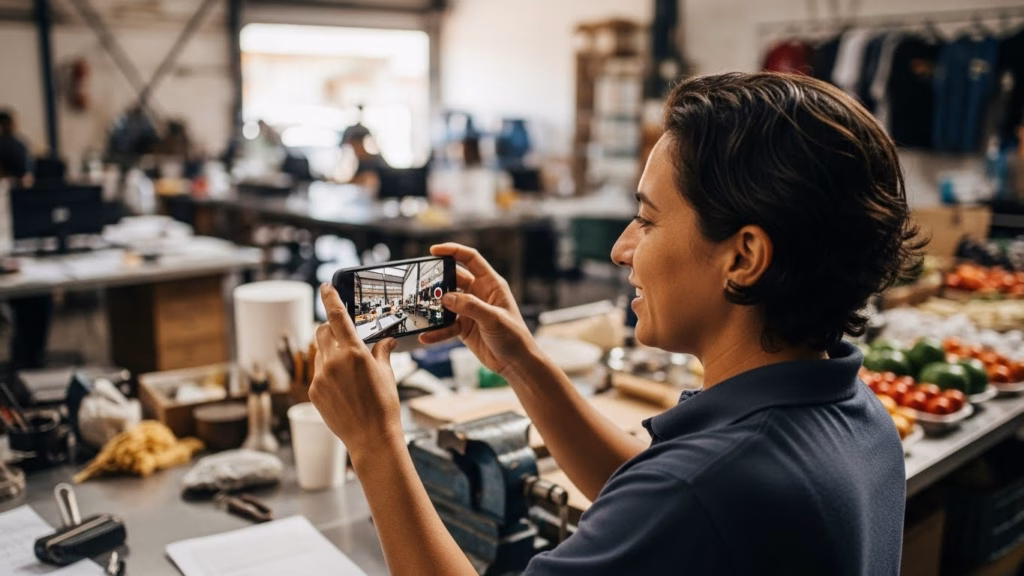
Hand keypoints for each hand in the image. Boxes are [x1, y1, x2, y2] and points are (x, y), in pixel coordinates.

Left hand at [309, 283, 403, 457]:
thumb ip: (382, 352)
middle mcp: (333, 361)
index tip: (326, 286)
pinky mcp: (314, 391)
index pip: (337, 316)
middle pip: (321, 331)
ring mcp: (320, 377)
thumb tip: (386, 341)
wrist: (371, 438)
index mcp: (354, 352)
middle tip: (342, 335)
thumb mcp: (387, 374)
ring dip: (329, 352)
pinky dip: (327, 372)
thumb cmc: (385, 406)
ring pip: (319, 352)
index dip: (330, 298)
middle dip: (329, 328)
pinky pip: (318, 372)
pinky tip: (342, 388)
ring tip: (348, 371)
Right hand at [419, 243, 535, 378]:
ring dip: (434, 307)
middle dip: (437, 281)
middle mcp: (479, 294)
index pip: (471, 259)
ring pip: (446, 303)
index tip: (434, 250)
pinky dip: (436, 331)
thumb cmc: (514, 336)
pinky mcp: (464, 327)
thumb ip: (470, 306)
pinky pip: (446, 326)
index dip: (453, 251)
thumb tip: (446, 297)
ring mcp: (470, 310)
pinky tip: (426, 336)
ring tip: (419, 309)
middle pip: (454, 279)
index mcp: (491, 284)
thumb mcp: (494, 318)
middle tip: (421, 285)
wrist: (516, 363)